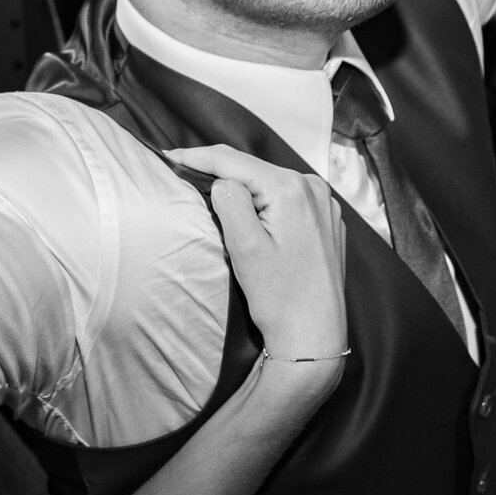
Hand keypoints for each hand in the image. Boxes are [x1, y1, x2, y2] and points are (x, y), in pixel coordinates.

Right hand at [163, 146, 348, 366]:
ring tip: (211, 193)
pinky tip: (249, 215)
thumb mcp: (245, 247)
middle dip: (219, 171)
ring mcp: (324, 204)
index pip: (234, 161)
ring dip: (243, 187)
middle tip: (184, 174)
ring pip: (270, 184)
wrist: (315, 336)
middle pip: (253, 169)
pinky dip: (265, 202)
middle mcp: (313, 188)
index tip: (168, 159)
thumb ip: (230, 202)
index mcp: (292, 189)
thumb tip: (222, 181)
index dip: (197, 158)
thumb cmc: (280, 298)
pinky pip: (288, 199)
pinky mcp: (326, 220)